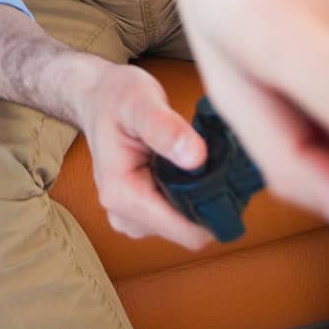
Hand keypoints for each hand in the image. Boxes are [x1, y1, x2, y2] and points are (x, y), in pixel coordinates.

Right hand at [74, 61, 216, 249]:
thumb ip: (165, 128)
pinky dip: (189, 197)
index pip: (187, 232)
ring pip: (186, 227)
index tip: (231, 178)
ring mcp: (130, 218)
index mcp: (122, 195)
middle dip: (208, 202)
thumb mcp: (140, 102)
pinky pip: (177, 218)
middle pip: (189, 231)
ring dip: (199, 199)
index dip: (216, 210)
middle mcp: (123, 215)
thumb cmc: (117, 96)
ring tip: (197, 162)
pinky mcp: (139, 214)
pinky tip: (187, 169)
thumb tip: (196, 157)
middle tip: (216, 162)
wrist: (97, 97)